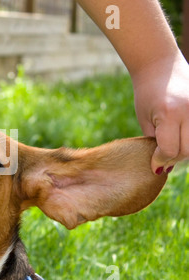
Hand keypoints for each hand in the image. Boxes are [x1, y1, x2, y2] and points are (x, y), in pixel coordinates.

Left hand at [133, 53, 188, 173]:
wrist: (159, 64)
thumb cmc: (147, 93)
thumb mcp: (145, 119)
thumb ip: (154, 142)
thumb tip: (165, 166)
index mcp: (169, 114)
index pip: (169, 150)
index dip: (160, 160)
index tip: (154, 164)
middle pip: (187, 150)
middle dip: (173, 157)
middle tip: (162, 155)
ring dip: (185, 149)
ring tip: (173, 143)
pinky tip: (181, 134)